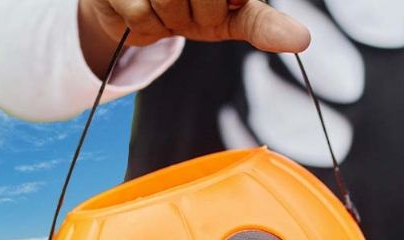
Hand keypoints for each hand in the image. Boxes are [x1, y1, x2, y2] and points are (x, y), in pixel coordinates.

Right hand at [79, 0, 309, 74]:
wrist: (132, 14)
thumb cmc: (187, 9)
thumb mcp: (229, 17)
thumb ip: (263, 25)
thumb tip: (301, 40)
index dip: (228, 3)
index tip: (229, 2)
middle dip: (201, 13)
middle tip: (191, 11)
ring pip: (170, 2)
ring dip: (168, 20)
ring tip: (164, 11)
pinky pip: (140, 13)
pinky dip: (144, 25)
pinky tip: (141, 11)